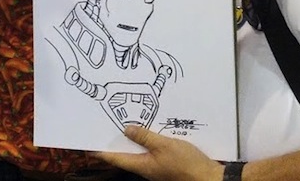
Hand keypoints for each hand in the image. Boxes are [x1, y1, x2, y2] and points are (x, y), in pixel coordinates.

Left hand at [96, 125, 223, 180]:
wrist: (208, 178)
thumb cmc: (185, 164)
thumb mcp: (164, 145)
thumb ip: (145, 137)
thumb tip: (126, 129)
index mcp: (142, 166)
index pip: (117, 158)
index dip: (103, 151)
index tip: (91, 144)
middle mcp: (146, 168)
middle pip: (127, 154)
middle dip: (118, 141)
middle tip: (108, 126)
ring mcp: (156, 167)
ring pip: (140, 151)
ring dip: (133, 139)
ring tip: (126, 123)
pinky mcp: (167, 163)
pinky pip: (152, 151)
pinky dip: (147, 140)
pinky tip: (150, 130)